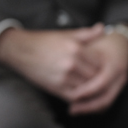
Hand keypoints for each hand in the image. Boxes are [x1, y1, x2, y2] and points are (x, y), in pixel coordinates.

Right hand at [0, 24, 127, 113]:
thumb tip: (103, 29)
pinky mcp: (56, 87)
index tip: (106, 70)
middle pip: (95, 77)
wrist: (21, 51)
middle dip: (100, 80)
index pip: (100, 63)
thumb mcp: (66, 34)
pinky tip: (82, 96)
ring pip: (87, 88)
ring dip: (92, 91)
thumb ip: (86, 34)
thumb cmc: (44, 41)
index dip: (104, 68)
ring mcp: (64, 76)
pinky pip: (75, 97)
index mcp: (76, 48)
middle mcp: (71, 63)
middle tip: (105, 83)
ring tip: (96, 91)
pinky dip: (81, 98)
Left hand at [65, 31, 127, 115]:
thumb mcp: (91, 46)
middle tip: (72, 109)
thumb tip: (68, 68)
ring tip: (74, 110)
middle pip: (105, 98)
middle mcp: (120, 77)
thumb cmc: (102, 42)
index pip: (101, 83)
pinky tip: (82, 108)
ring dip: (90, 109)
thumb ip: (82, 58)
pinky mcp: (117, 88)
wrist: (121, 42)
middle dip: (88, 106)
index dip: (87, 90)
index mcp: (114, 66)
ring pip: (106, 103)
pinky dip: (95, 107)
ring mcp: (120, 84)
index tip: (72, 94)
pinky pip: (107, 102)